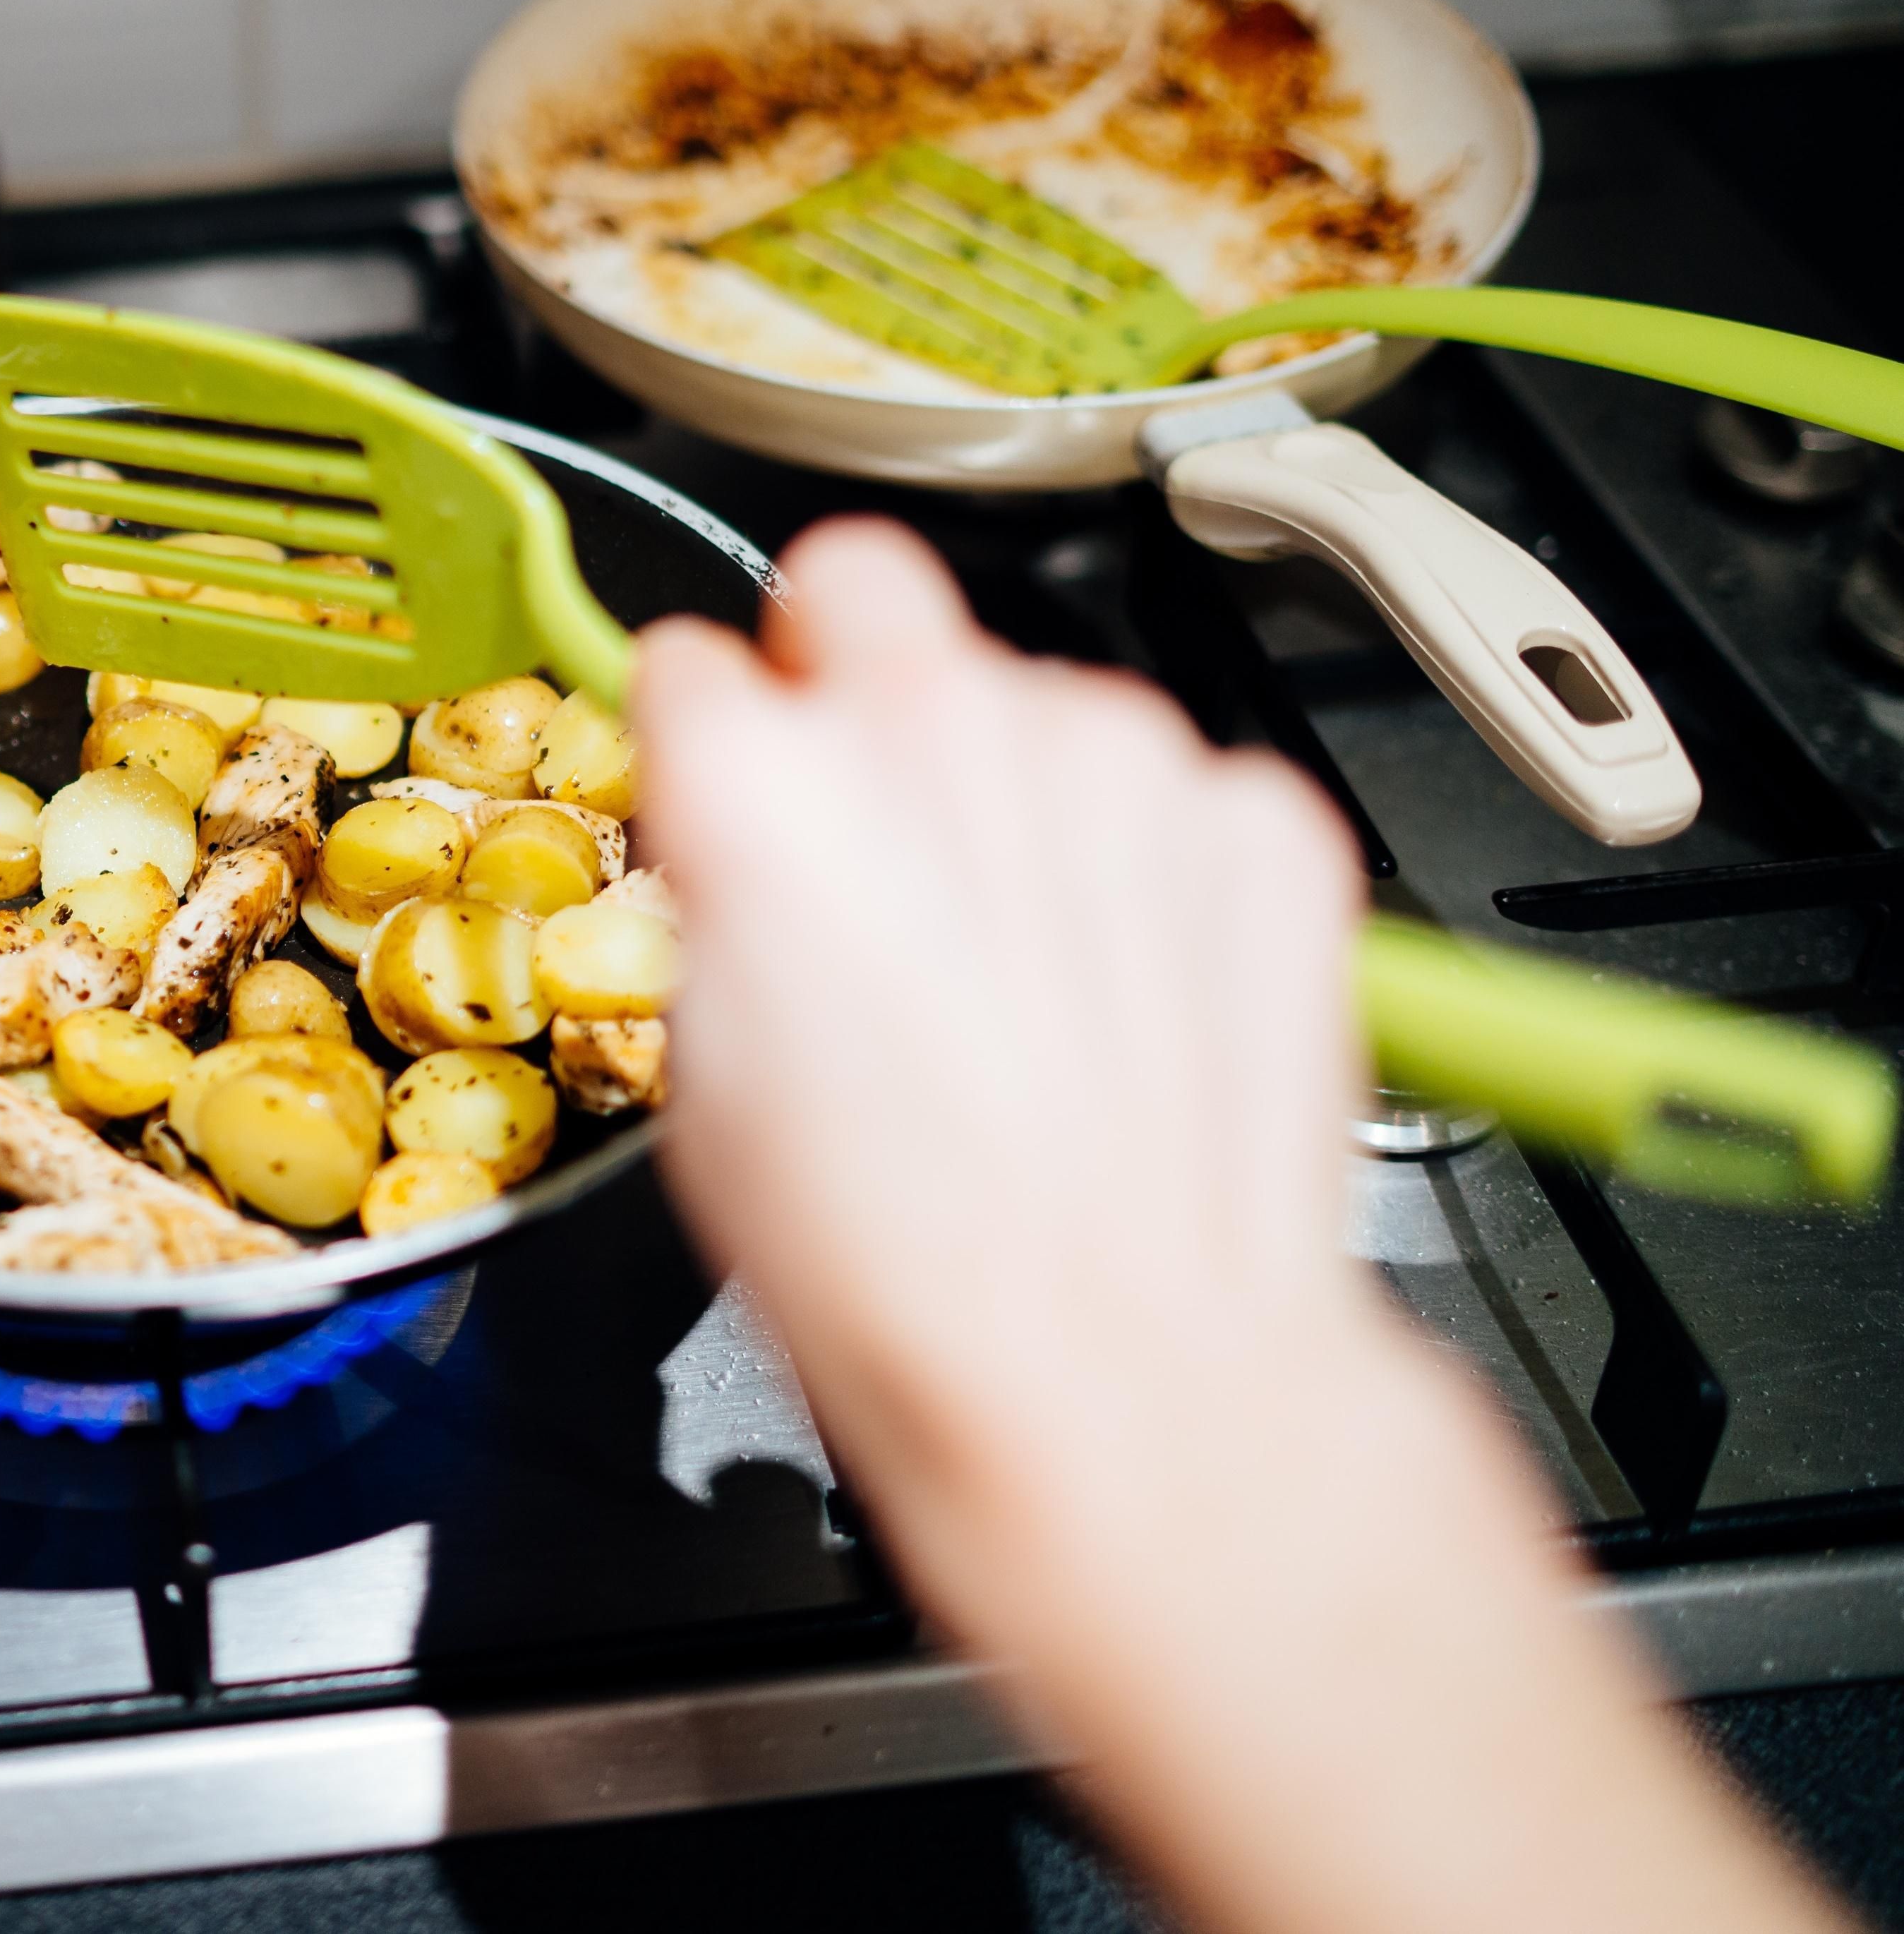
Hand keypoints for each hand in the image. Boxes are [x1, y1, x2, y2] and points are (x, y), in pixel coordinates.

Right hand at [632, 518, 1846, 1933]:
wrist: (1124, 1368)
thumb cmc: (904, 1268)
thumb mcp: (711, 1076)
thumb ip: (731, 903)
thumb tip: (756, 860)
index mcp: (768, 789)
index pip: (700, 654)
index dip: (707, 728)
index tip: (726, 776)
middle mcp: (946, 729)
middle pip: (870, 592)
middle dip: (848, 668)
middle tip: (862, 807)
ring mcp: (1123, 763)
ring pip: (1041, 701)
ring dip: (1018, 795)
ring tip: (1018, 974)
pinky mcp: (1260, 823)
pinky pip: (1180, 797)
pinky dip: (1152, 872)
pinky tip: (1126, 1000)